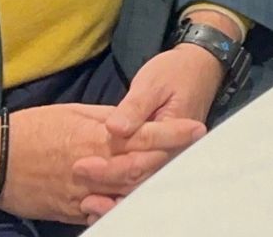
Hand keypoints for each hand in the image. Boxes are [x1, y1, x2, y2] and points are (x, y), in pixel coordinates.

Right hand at [0, 103, 203, 224]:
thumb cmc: (33, 129)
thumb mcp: (73, 112)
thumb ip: (106, 118)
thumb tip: (132, 121)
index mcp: (97, 138)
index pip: (145, 136)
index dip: (174, 134)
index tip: (198, 130)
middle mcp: (95, 168)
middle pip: (144, 168)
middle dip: (170, 161)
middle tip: (195, 155)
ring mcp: (85, 194)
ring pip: (128, 193)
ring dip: (153, 186)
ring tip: (175, 178)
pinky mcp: (74, 211)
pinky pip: (106, 212)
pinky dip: (125, 207)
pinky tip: (141, 201)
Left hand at [76, 23, 236, 220]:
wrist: (197, 69)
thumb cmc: (174, 73)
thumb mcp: (152, 84)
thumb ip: (134, 108)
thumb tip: (113, 129)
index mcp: (173, 137)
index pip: (138, 163)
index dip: (108, 169)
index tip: (80, 166)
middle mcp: (172, 155)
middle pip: (138, 181)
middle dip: (105, 185)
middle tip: (76, 179)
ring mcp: (166, 159)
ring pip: (139, 187)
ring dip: (113, 199)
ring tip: (84, 203)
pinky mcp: (159, 159)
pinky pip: (141, 182)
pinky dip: (121, 196)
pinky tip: (100, 203)